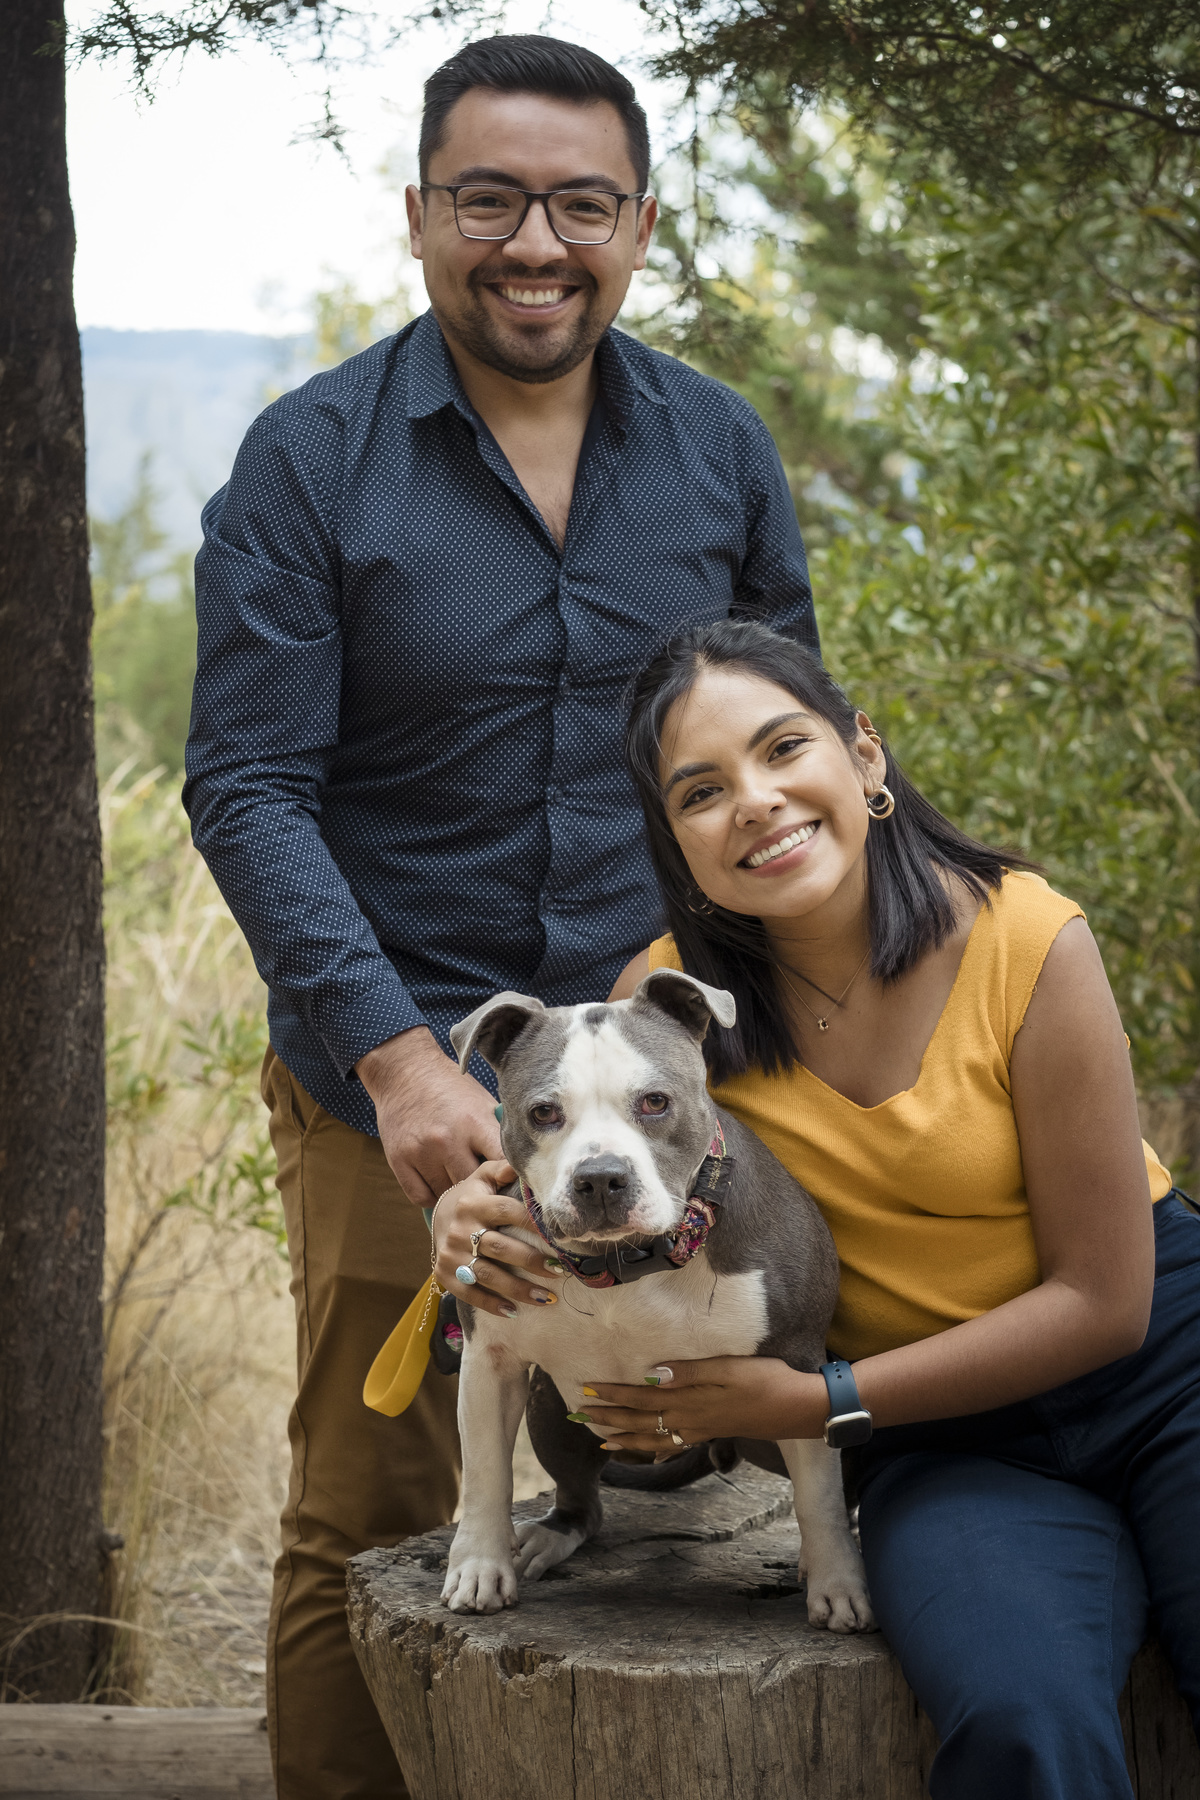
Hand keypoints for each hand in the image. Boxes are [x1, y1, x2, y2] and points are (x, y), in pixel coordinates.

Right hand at [357, 1025, 501, 1206]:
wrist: (404, 1070)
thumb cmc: (450, 1087)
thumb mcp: (481, 1102)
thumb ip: (497, 1133)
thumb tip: (520, 1166)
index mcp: (474, 1123)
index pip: (503, 1165)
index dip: (511, 1179)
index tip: (515, 1185)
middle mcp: (447, 1140)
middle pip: (474, 1186)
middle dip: (483, 1189)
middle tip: (487, 1189)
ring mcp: (420, 1152)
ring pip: (447, 1195)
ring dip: (456, 1194)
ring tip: (461, 1183)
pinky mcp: (398, 1159)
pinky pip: (422, 1198)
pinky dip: (432, 1196)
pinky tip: (439, 1184)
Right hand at [431, 1164, 567, 1317]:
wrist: (439, 1217)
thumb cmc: (473, 1196)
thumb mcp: (483, 1177)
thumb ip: (502, 1168)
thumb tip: (522, 1160)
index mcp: (473, 1203)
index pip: (506, 1212)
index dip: (532, 1223)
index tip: (557, 1236)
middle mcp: (459, 1229)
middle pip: (500, 1248)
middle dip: (531, 1261)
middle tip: (559, 1271)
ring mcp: (451, 1255)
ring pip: (488, 1275)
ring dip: (519, 1289)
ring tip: (548, 1297)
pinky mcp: (445, 1275)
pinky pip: (470, 1293)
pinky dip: (492, 1304)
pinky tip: (514, 1311)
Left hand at [580, 1357, 826, 1452]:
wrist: (798, 1408)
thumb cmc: (766, 1380)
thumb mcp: (728, 1368)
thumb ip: (689, 1372)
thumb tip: (651, 1375)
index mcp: (690, 1402)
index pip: (642, 1399)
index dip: (613, 1395)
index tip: (587, 1391)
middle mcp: (690, 1420)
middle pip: (641, 1422)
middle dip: (609, 1418)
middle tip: (579, 1416)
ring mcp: (700, 1430)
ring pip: (654, 1439)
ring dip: (626, 1438)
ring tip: (603, 1441)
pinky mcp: (712, 1432)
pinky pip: (675, 1445)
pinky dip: (656, 1450)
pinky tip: (651, 1454)